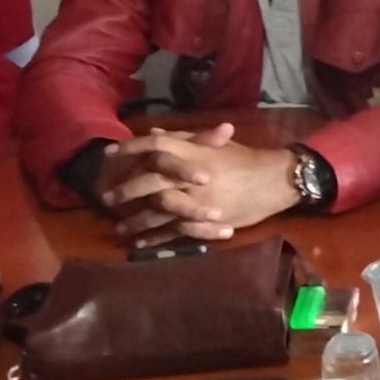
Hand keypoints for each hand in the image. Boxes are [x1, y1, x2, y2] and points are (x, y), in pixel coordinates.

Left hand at [98, 125, 298, 246]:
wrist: (272, 182)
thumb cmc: (243, 160)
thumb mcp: (214, 144)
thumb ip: (183, 139)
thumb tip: (153, 134)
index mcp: (192, 152)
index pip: (154, 146)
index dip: (130, 148)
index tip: (109, 154)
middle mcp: (190, 177)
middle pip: (150, 182)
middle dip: (127, 190)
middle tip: (107, 198)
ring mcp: (196, 201)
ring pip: (158, 212)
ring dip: (137, 221)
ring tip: (120, 228)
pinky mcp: (203, 222)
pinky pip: (174, 231)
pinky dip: (156, 239)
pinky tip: (141, 244)